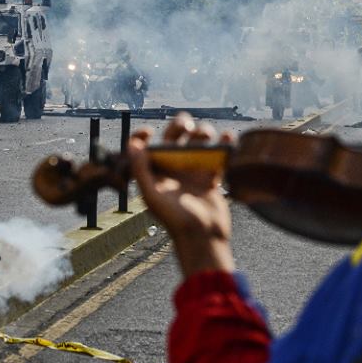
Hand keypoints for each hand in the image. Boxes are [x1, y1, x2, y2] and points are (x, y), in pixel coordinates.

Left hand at [129, 114, 234, 277]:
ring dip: (203, 133)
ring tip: (208, 136)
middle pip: (175, 137)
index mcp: (155, 173)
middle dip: (180, 125)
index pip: (145, 147)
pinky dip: (224, 144)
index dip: (143, 136)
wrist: (203, 237)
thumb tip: (133, 144)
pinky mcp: (210, 178)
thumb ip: (141, 170)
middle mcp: (172, 170)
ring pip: (197, 143)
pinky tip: (228, 137)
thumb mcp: (152, 195)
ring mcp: (192, 172)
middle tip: (187, 125)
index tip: (149, 132)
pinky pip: (217, 156)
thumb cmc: (175, 220)